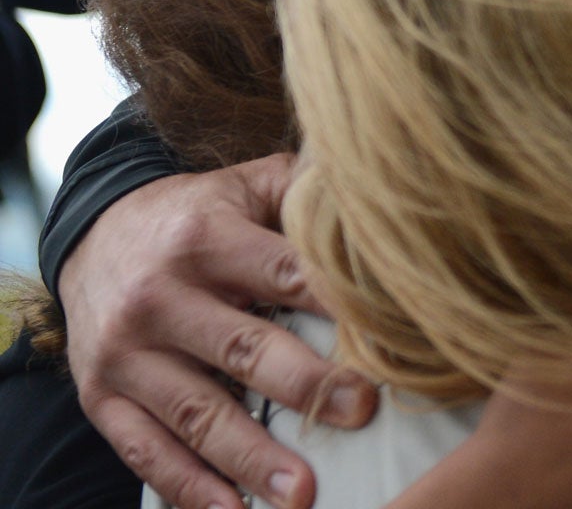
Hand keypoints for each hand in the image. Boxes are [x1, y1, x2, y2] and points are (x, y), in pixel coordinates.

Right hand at [58, 156, 368, 508]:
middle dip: (305, 386)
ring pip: (196, 412)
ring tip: (302, 491)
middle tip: (360, 411)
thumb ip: (306, 190)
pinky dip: (188, 487)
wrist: (94, 236)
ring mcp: (126, 353)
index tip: (384, 335)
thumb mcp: (246, 185)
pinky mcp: (101, 397)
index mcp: (207, 239)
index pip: (284, 273)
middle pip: (243, 348)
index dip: (336, 303)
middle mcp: (161, 297)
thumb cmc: (198, 214)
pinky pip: (145, 450)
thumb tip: (383, 194)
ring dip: (251, 457)